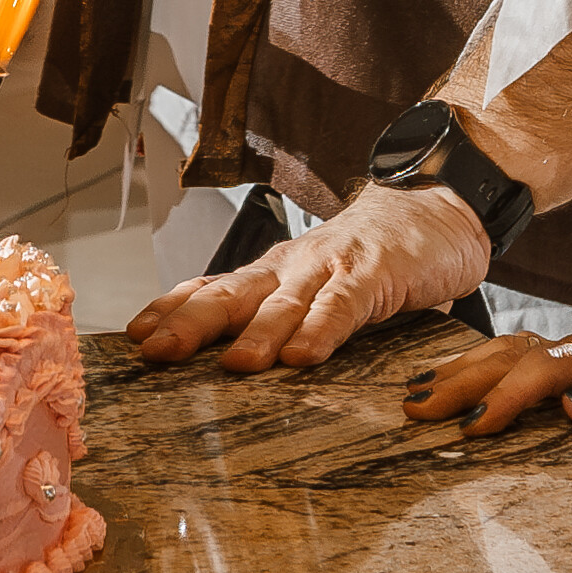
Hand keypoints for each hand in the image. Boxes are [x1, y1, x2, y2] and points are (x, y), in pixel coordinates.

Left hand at [127, 183, 491, 369]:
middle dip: (191, 323)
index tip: (134, 338)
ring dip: (258, 333)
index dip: (172, 311)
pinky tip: (304, 355)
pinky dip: (322, 330)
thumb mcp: (315, 288)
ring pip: (285, 302)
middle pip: (233, 295)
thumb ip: (278, 318)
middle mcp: (291, 267)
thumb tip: (226, 362)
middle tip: (157, 353)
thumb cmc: (371, 257)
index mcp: (272, 273)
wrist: (437, 207)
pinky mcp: (376, 274)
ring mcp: (332, 267)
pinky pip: (344, 305)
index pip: (211, 289)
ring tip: (235, 365)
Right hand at [404, 289, 571, 438]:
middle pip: (509, 360)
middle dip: (458, 382)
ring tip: (425, 389)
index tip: (462, 429)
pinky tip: (484, 379)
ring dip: (468, 372)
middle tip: (410, 406)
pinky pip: (534, 364)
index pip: (538, 377)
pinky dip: (497, 370)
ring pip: (515, 357)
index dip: (498, 402)